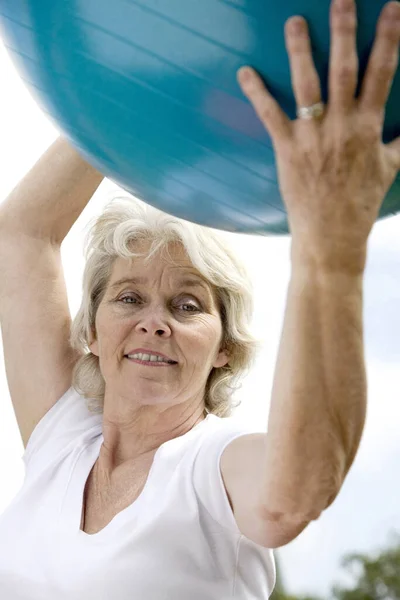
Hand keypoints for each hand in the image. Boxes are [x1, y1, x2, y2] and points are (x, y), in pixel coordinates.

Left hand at [238, 0, 399, 274]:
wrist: (331, 235)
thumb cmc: (360, 203)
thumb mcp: (389, 169)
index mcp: (368, 126)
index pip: (382, 73)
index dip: (388, 38)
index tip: (391, 8)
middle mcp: (342, 126)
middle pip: (344, 69)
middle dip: (345, 30)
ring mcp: (313, 137)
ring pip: (308, 85)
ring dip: (301, 50)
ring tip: (294, 21)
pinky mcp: (287, 150)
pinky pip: (270, 115)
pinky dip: (257, 93)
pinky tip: (244, 71)